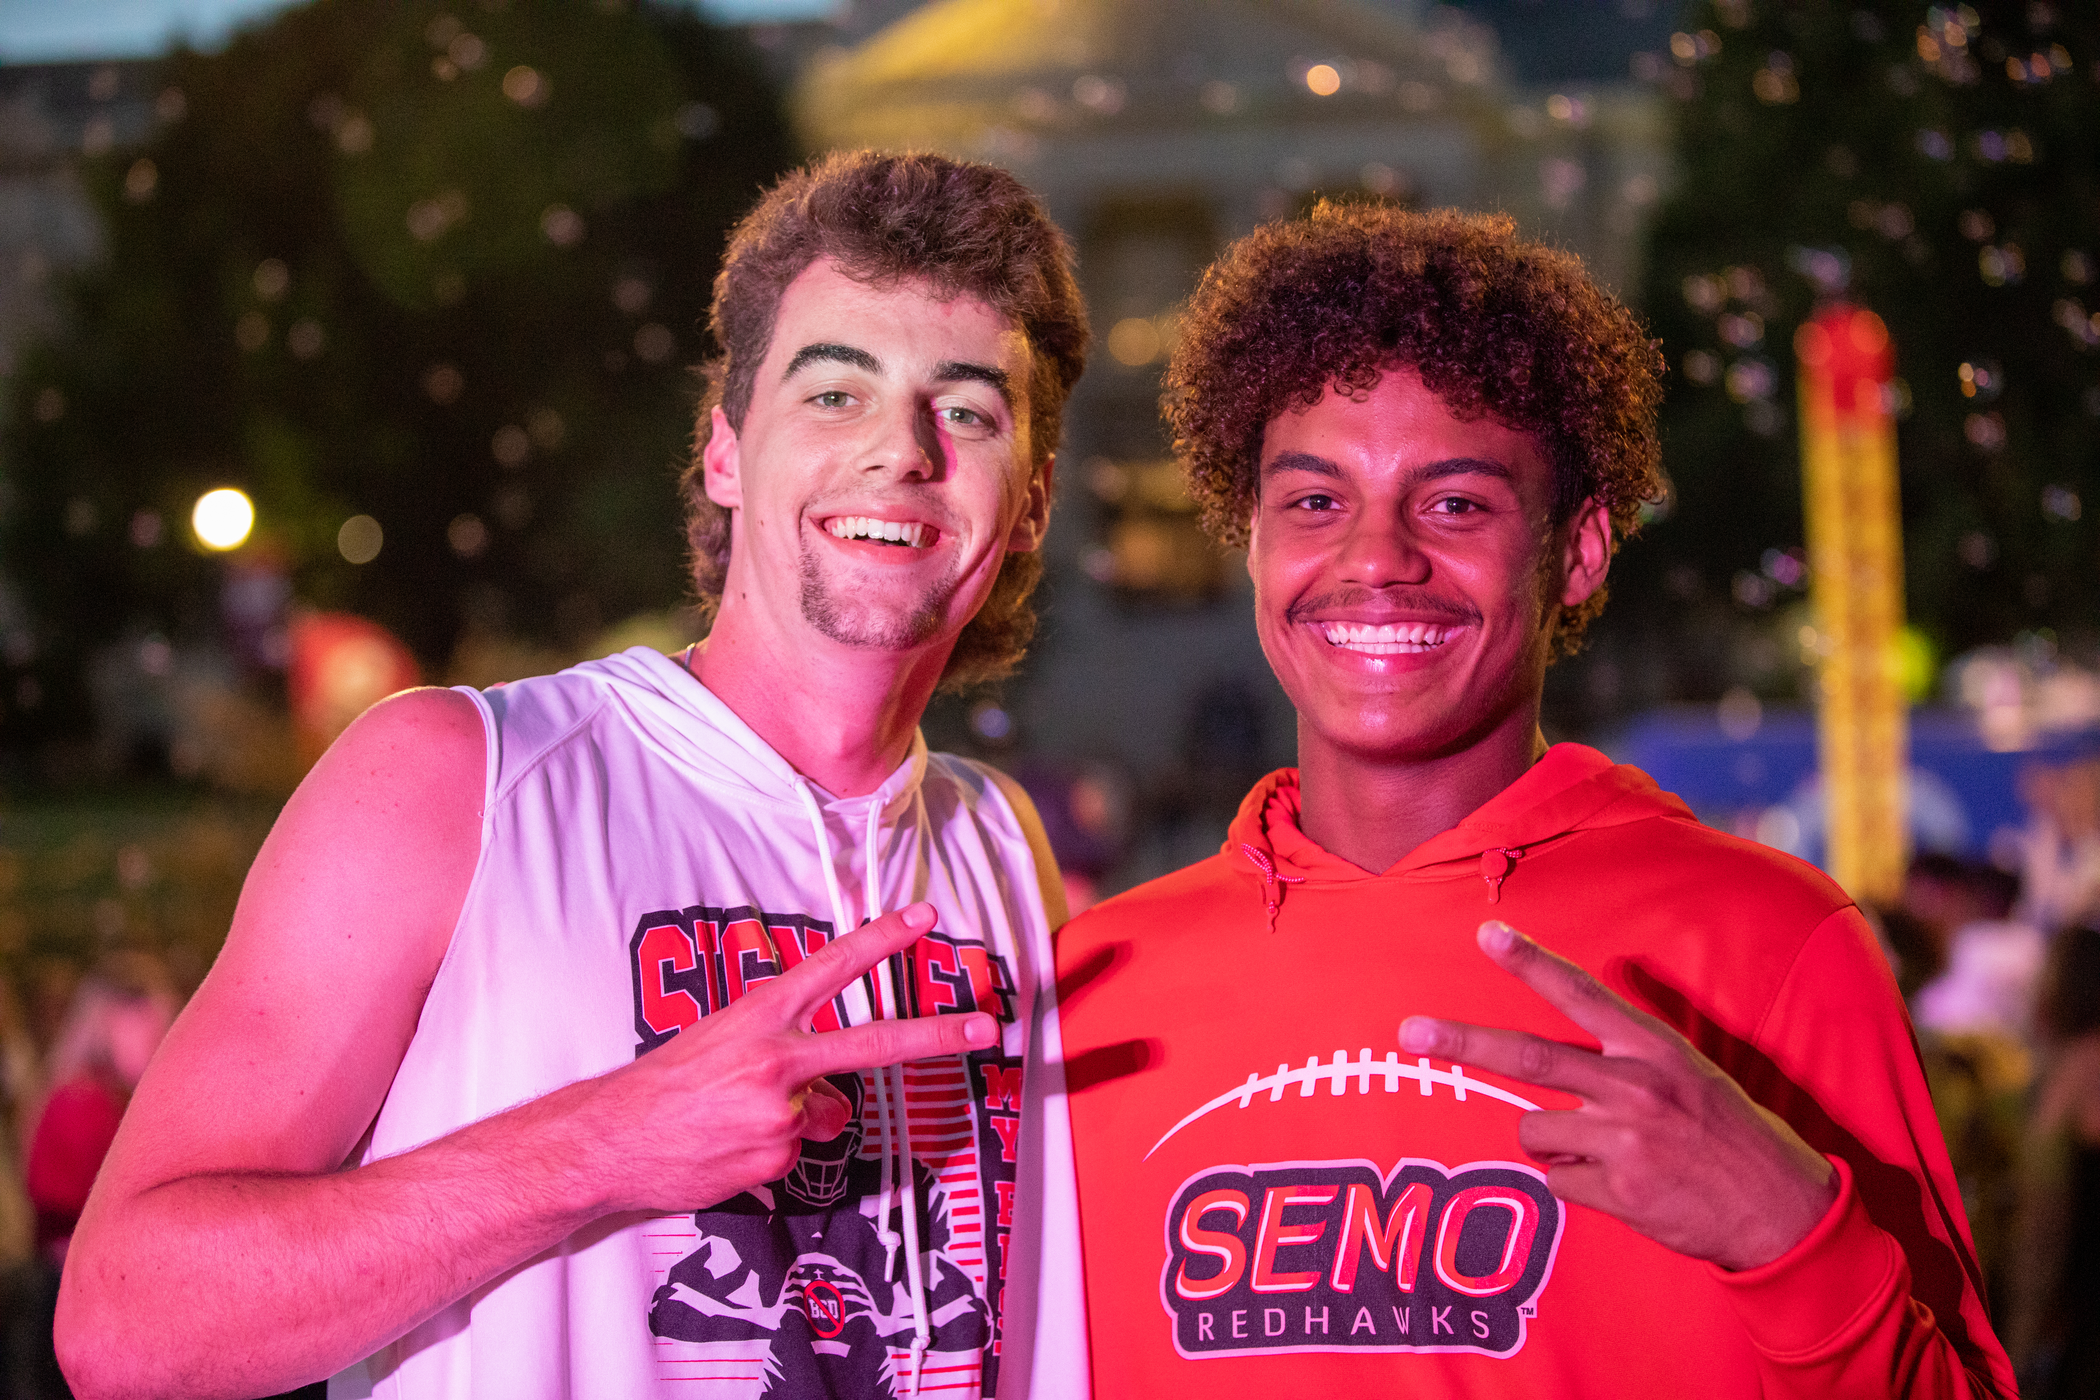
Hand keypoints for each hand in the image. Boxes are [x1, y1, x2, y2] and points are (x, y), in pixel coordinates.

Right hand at [585, 901, 995, 1214]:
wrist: (612, 1139)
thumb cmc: (666, 1084)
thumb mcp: (721, 1039)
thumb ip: (782, 1046)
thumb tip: (830, 1087)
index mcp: (760, 1015)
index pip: (833, 966)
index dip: (882, 939)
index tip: (925, 918)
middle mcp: (777, 1058)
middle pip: (874, 1043)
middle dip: (935, 1035)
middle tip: (983, 1027)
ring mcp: (780, 1110)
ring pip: (825, 1114)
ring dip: (794, 1120)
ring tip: (734, 1119)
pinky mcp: (776, 1155)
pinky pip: (797, 1152)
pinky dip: (771, 1152)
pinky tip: (729, 1146)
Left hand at [1397, 920, 1837, 1270]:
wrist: (1778, 1208)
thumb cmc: (1725, 1133)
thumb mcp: (1688, 1071)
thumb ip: (1630, 1044)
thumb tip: (1595, 999)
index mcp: (1652, 1048)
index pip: (1581, 994)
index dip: (1531, 962)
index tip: (1487, 933)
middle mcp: (1634, 1086)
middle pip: (1529, 1057)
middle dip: (1462, 1043)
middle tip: (1410, 1033)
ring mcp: (1625, 1139)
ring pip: (1534, 1130)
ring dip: (1551, 1142)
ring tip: (1605, 1151)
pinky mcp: (1619, 1189)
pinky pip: (1557, 1180)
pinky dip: (1574, 1183)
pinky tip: (1619, 1185)